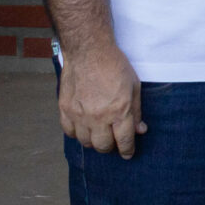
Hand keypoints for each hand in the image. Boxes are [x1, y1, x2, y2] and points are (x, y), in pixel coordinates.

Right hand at [59, 43, 144, 158]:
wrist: (88, 50)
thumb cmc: (114, 65)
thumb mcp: (134, 86)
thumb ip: (136, 111)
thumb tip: (140, 130)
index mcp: (119, 110)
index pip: (124, 141)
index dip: (128, 150)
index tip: (128, 154)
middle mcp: (98, 116)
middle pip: (103, 146)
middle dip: (111, 147)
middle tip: (113, 141)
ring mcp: (79, 114)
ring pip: (85, 142)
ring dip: (94, 141)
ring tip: (99, 133)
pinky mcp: (65, 109)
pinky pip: (69, 132)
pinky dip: (77, 133)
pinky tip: (83, 127)